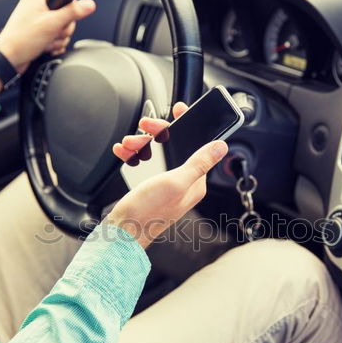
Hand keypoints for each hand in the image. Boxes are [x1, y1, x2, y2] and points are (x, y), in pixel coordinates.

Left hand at [0, 0, 95, 73]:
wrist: (10, 59)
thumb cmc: (22, 40)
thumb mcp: (52, 24)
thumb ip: (72, 13)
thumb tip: (89, 4)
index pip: (66, 0)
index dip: (67, 15)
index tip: (58, 23)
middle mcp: (37, 6)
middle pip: (66, 17)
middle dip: (61, 31)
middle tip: (49, 34)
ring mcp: (38, 20)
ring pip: (62, 29)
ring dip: (57, 40)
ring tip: (45, 42)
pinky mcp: (40, 33)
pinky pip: (56, 37)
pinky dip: (54, 44)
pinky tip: (45, 47)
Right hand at [106, 103, 228, 248]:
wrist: (121, 233)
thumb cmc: (147, 212)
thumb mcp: (175, 182)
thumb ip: (199, 163)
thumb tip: (221, 146)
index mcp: (194, 181)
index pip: (198, 145)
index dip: (189, 124)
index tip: (181, 110)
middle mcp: (182, 181)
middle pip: (174, 144)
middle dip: (157, 132)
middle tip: (146, 126)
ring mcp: (166, 183)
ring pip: (156, 150)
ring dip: (141, 142)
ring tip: (130, 144)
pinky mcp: (150, 185)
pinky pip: (143, 161)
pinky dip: (133, 154)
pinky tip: (125, 152)